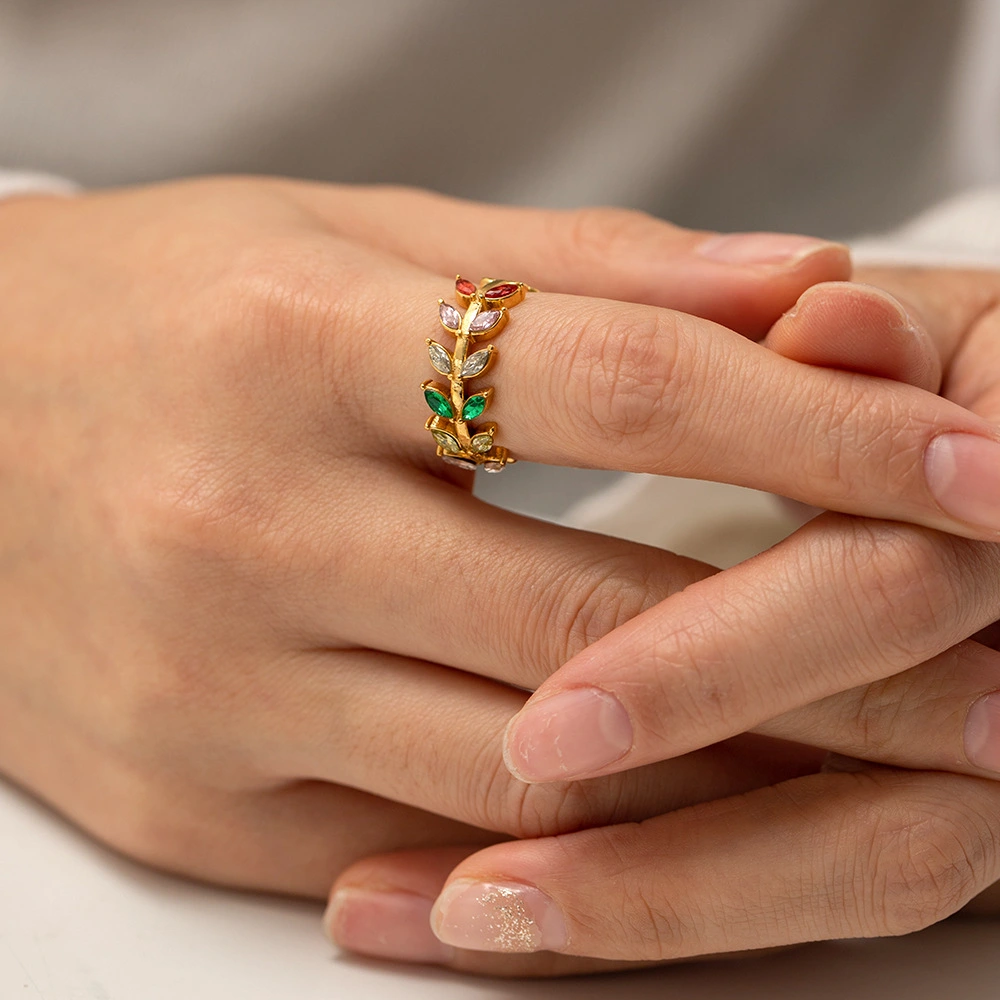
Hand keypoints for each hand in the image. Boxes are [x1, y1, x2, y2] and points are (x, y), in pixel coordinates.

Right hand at [0, 177, 887, 898]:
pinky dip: (580, 841)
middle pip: (599, 622)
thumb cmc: (151, 309)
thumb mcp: (342, 242)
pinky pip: (429, 848)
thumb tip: (795, 280)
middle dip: (831, 656)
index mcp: (290, 343)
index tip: (970, 464)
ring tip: (882, 756)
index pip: (610, 383)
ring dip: (732, 774)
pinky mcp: (188, 804)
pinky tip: (688, 816)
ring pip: (532, 773)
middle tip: (989, 670)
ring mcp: (207, 692)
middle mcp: (239, 528)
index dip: (816, 420)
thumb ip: (574, 271)